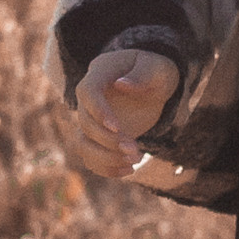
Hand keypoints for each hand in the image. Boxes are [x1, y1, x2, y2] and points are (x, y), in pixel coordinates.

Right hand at [65, 49, 180, 177]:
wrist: (153, 83)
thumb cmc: (154, 71)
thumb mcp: (156, 68)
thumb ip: (142, 74)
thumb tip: (122, 84)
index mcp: (100, 74)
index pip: (87, 92)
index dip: (98, 111)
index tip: (117, 128)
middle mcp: (90, 98)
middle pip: (85, 122)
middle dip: (109, 141)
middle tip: (135, 151)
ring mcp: (93, 119)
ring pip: (82, 143)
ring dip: (104, 158)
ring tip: (132, 163)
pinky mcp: (101, 137)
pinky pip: (91, 157)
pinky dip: (105, 168)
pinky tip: (128, 170)